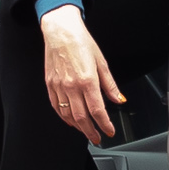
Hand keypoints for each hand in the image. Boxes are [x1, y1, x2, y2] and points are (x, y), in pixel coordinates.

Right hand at [41, 8, 124, 143]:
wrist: (60, 31)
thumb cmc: (80, 42)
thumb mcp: (101, 62)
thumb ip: (110, 84)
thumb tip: (118, 99)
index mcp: (87, 80)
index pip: (97, 110)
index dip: (105, 125)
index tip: (109, 131)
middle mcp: (72, 86)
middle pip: (82, 118)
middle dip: (91, 132)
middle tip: (98, 138)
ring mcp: (59, 86)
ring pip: (68, 116)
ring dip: (78, 127)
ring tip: (86, 131)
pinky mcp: (50, 85)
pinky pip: (56, 107)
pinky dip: (64, 118)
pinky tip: (70, 121)